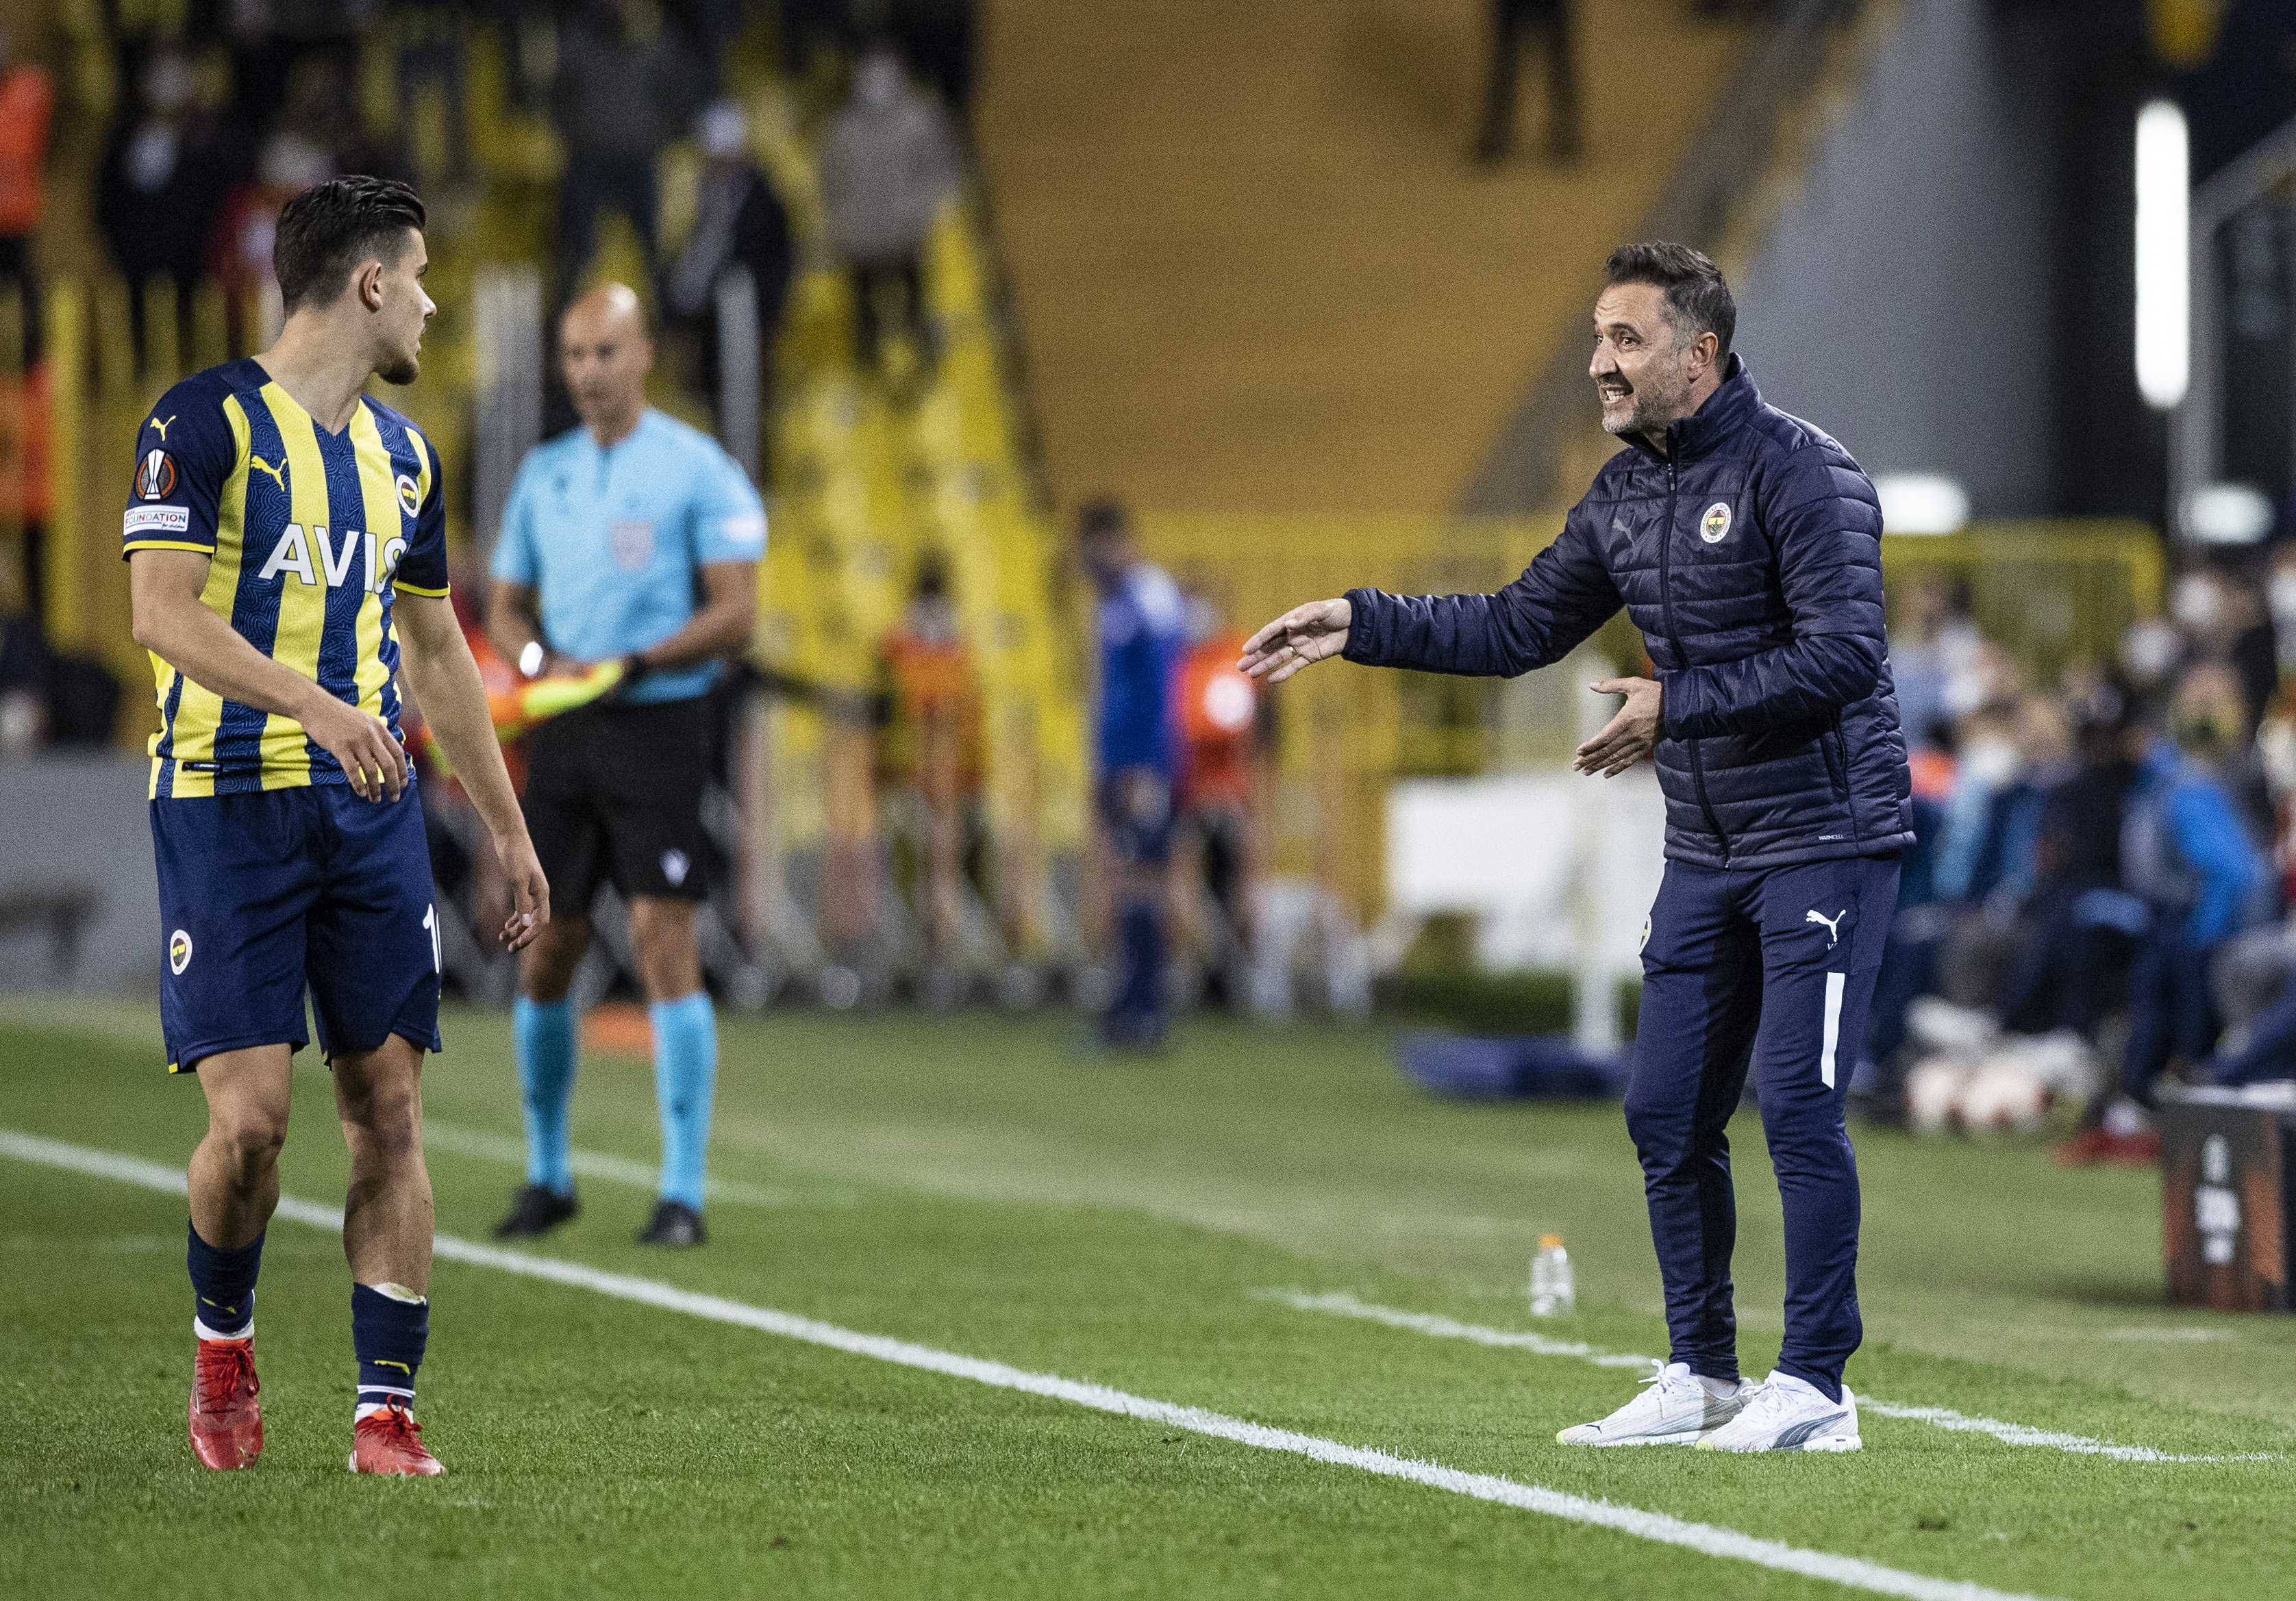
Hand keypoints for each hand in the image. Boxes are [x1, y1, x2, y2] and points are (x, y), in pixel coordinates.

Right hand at [301, 694, 408, 800]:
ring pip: (372, 771)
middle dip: (394, 784)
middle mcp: (371, 735)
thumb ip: (376, 736)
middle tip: (395, 798)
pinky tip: (361, 793)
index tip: (403, 784)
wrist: (315, 705)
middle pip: (389, 765)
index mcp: (380, 729)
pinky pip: (353, 771)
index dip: (403, 771)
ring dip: (375, 789)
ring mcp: (356, 741)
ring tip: (375, 799)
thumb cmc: (339, 715)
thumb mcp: (365, 721)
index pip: (398, 753)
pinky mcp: (340, 747)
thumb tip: (386, 753)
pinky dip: (359, 784)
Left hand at [493, 833, 550, 951]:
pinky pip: (522, 908)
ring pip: (528, 917)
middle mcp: (539, 894)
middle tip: (510, 949)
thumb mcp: (517, 880)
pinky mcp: (522, 886)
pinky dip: (515, 919)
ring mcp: (531, 890)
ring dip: (517, 929)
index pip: (541, 922)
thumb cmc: (514, 856)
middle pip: (536, 922)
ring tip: (503, 938)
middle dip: (523, 936)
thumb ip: (522, 903)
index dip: (530, 936)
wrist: (510, 836)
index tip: (517, 945)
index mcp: (542, 893)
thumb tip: (527, 924)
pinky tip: (506, 925)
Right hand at [1239, 598, 1352, 682]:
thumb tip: (1288, 624)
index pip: (1270, 632)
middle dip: (1255, 656)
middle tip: (1240, 666)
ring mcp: (1300, 646)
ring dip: (1265, 665)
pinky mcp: (1310, 656)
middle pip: (1269, 647)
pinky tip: (1272, 680)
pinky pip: (1295, 666)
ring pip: (1278, 658)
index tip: (1245, 650)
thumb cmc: (1337, 611)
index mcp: (1292, 620)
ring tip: (1251, 674)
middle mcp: (1292, 633)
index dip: (1257, 640)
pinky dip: (1284, 673)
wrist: (1355, 623)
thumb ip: (1305, 617)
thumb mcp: (1322, 610)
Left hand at [1573, 677, 1663, 776]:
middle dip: (1590, 760)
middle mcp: (1632, 734)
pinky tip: (1606, 774)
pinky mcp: (1647, 746)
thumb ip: (1610, 685)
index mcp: (1626, 719)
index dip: (1590, 746)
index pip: (1604, 737)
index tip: (1579, 751)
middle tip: (1575, 766)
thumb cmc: (1655, 692)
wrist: (1680, 704)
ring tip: (1585, 771)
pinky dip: (1617, 768)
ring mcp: (1640, 742)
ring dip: (1599, 766)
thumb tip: (1591, 684)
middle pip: (1607, 751)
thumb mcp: (1633, 684)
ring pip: (1616, 758)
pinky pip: (1630, 760)